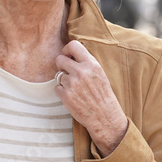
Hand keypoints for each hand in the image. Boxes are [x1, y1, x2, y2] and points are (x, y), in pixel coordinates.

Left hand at [55, 40, 128, 156]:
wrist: (105, 116)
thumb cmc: (103, 95)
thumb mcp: (99, 74)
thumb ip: (86, 63)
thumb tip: (70, 54)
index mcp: (92, 64)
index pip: (73, 45)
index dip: (67, 50)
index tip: (67, 56)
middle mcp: (81, 72)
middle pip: (60, 59)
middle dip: (62, 65)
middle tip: (68, 73)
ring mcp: (72, 84)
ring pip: (58, 75)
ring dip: (64, 81)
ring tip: (75, 89)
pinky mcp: (66, 96)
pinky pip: (56, 88)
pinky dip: (62, 92)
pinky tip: (72, 97)